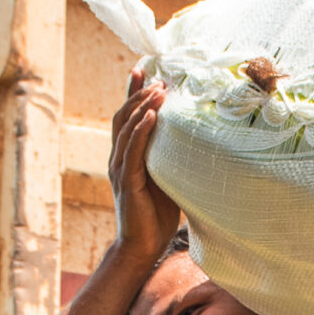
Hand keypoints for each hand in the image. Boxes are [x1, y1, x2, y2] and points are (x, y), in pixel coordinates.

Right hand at [110, 69, 183, 264]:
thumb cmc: (157, 216)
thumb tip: (195, 141)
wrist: (142, 246)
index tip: (142, 69)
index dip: (131, 92)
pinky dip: (140, 130)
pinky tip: (151, 115)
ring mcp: (119, 169)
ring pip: (126, 128)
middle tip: (157, 76)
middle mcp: (118, 158)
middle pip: (123, 115)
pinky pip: (131, 150)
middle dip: (138, 93)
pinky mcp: (126, 181)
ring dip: (142, 106)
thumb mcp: (167, 179)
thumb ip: (171, 159)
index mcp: (126, 156)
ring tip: (158, 90)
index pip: (126, 117)